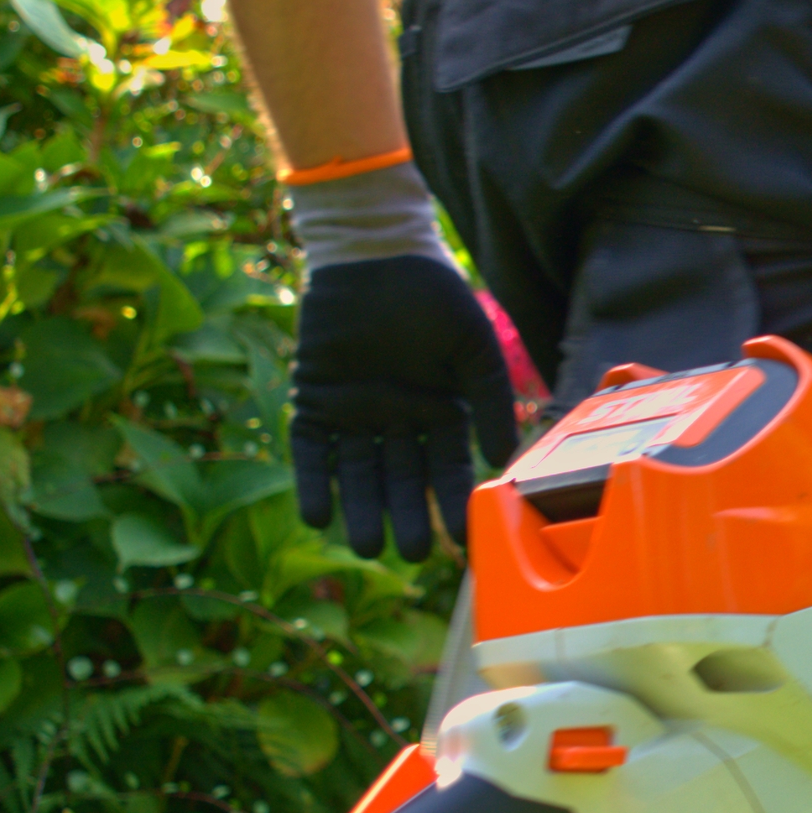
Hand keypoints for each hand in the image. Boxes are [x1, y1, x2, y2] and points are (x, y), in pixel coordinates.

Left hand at [290, 254, 520, 560]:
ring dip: (359, 511)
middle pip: (400, 481)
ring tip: (365, 547)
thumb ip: (488, 400)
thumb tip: (499, 458)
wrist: (374, 257)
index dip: (452, 503)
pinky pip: (312, 452)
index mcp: (437, 413)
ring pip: (357, 475)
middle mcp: (395, 422)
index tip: (462, 540)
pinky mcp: (314, 403)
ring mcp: (353, 415)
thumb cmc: (435, 297)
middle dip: (406, 517)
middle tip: (413, 554)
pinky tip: (317, 516)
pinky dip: (314, 483)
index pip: (445, 470)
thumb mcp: (474, 348)